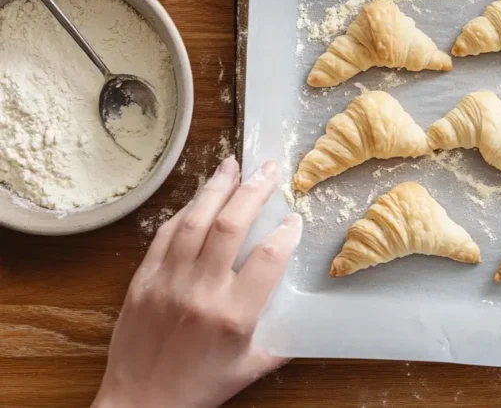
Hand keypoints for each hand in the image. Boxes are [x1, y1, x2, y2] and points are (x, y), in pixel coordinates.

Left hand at [93, 157, 301, 407]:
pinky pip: (165, 235)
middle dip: (254, 191)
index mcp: (232, 316)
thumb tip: (309, 314)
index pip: (267, 259)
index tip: (293, 218)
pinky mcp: (142, 280)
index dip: (284, 233)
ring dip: (216, 188)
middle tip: (269, 169)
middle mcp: (200, 292)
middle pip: (230, 226)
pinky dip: (185, 212)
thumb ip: (283, 338)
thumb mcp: (251, 367)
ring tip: (233, 165)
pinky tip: (200, 198)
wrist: (140, 405)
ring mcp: (167, 283)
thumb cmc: (199, 388)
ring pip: (194, 221)